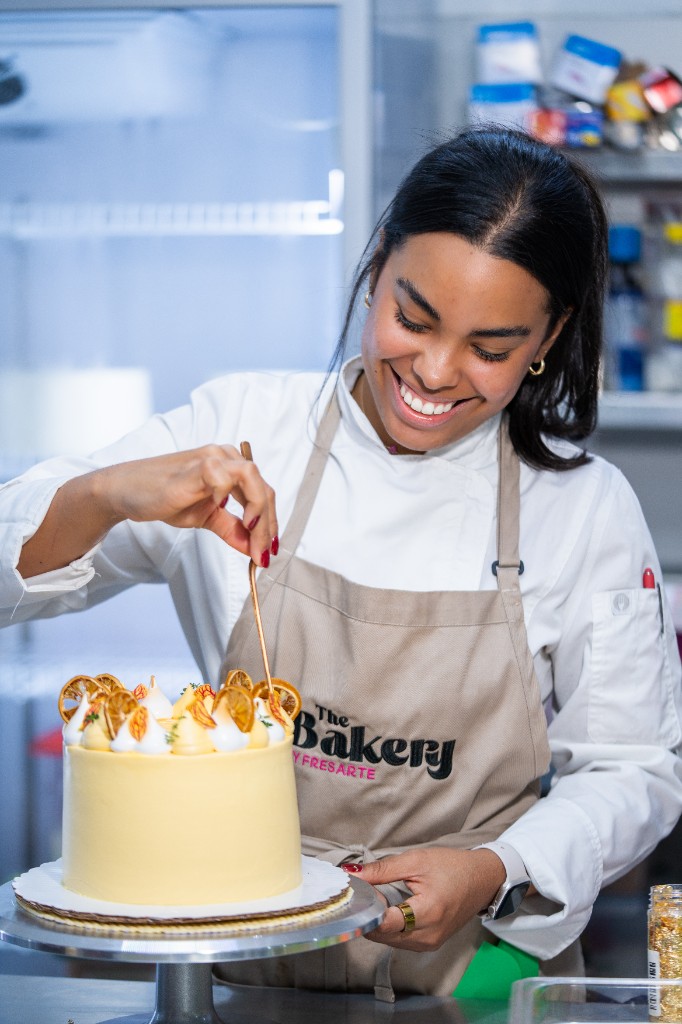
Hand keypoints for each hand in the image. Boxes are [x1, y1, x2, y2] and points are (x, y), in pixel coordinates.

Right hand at [18, 444, 277, 578]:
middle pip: (263, 488)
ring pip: (254, 480)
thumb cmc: (163, 497)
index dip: (270, 523)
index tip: (268, 551)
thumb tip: (254, 549)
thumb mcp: (206, 517)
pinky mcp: (200, 465)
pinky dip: (240, 502)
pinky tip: (239, 524)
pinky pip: (230, 479)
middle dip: (268, 526)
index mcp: (230, 465)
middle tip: (264, 555)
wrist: (125, 491)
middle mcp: (225, 456)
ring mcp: (213, 457)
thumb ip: (232, 529)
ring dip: (261, 515)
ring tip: (256, 543)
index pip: (262, 492)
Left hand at [353, 847, 505, 951]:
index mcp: (427, 913)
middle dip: (369, 914)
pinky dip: (389, 926)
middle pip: (382, 934)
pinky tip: (389, 907)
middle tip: (364, 891)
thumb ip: (382, 870)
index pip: (384, 923)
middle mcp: (428, 936)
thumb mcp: (416, 860)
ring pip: (388, 940)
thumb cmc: (453, 867)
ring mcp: (429, 944)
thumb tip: (352, 875)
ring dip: (378, 921)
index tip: (355, 893)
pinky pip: (399, 940)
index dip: (365, 908)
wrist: (482, 880)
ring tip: (378, 896)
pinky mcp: (429, 945)